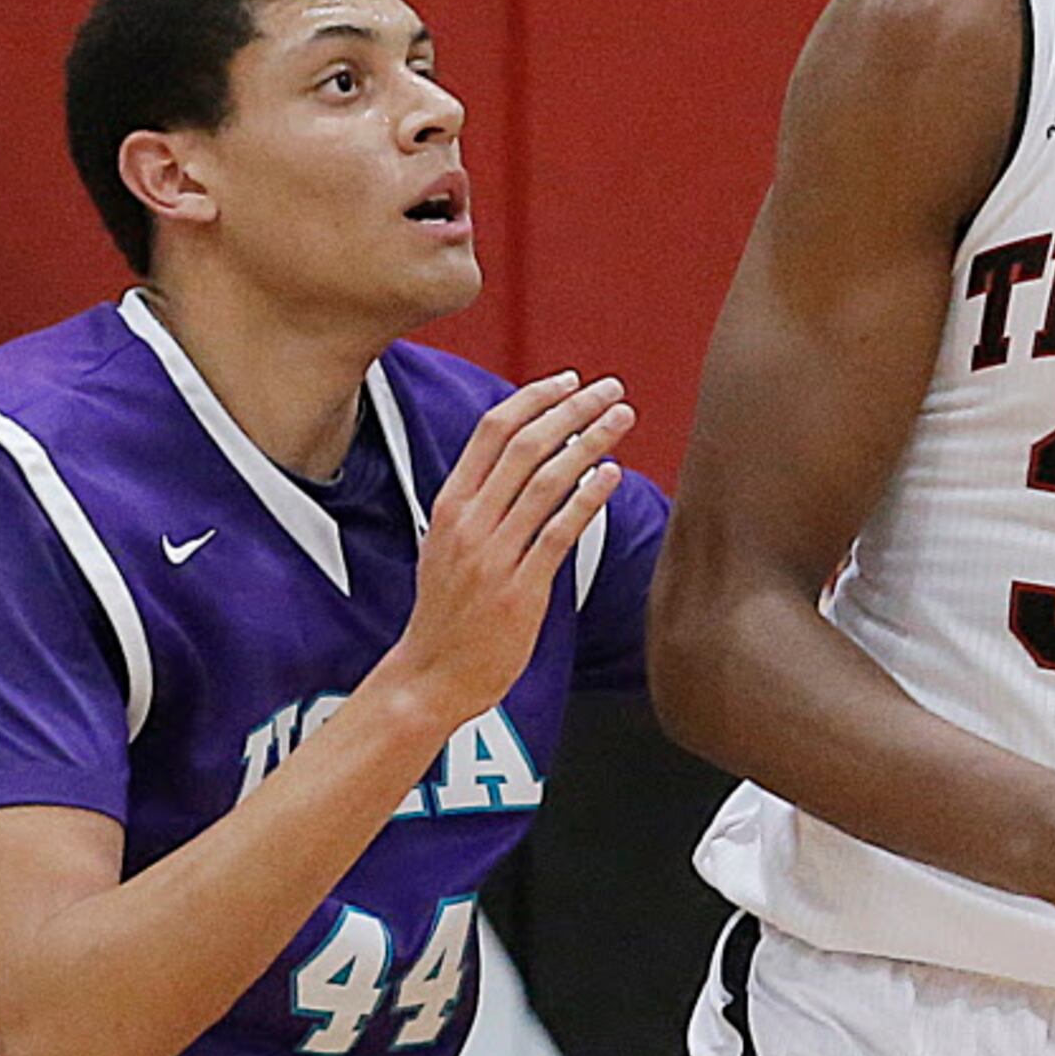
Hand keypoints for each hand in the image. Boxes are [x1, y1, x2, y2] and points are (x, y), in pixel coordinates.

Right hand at [389, 371, 631, 724]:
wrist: (433, 674)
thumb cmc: (448, 610)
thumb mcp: (448, 542)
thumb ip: (480, 500)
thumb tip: (522, 455)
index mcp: (450, 505)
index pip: (492, 431)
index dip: (534, 398)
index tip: (569, 381)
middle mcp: (469, 523)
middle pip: (525, 446)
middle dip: (572, 410)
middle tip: (610, 389)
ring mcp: (494, 556)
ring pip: (546, 482)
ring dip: (589, 444)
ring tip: (621, 420)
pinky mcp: (520, 590)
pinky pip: (558, 534)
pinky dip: (587, 499)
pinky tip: (612, 475)